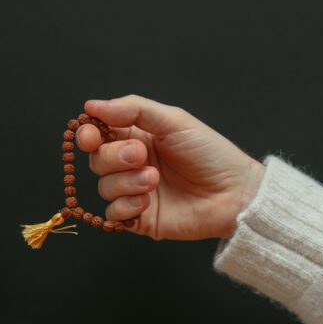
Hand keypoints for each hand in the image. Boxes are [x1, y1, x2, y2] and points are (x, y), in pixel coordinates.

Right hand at [76, 94, 263, 240]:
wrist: (234, 193)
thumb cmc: (210, 154)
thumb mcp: (173, 120)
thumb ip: (132, 109)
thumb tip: (92, 105)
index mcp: (137, 136)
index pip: (98, 133)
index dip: (88, 134)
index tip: (89, 136)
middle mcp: (132, 164)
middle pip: (97, 160)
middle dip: (114, 156)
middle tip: (141, 155)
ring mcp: (135, 192)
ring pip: (104, 186)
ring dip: (126, 182)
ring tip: (155, 179)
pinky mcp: (140, 218)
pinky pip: (112, 215)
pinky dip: (125, 207)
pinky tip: (147, 202)